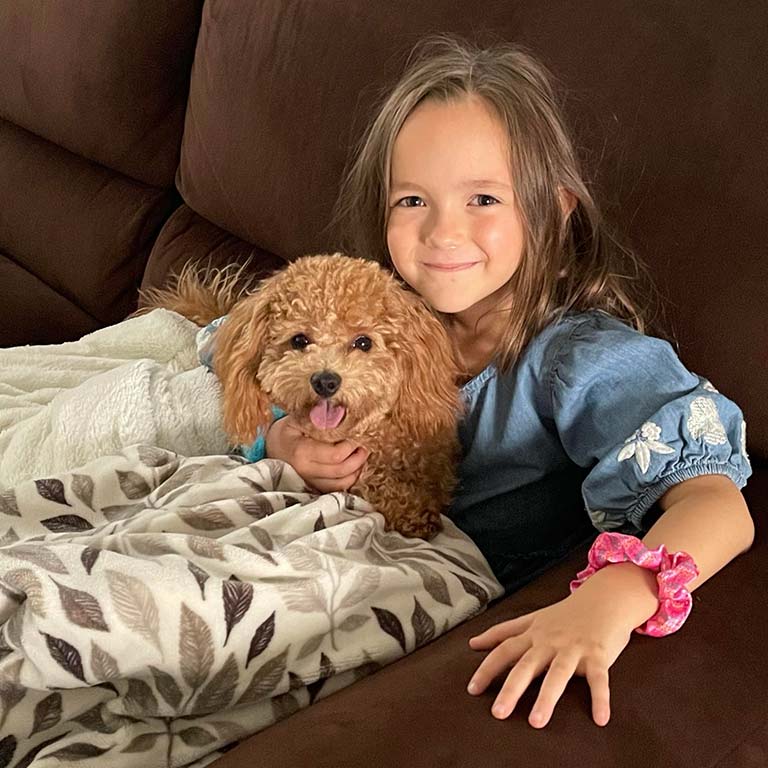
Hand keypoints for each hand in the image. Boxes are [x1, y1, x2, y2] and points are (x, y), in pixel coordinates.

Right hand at [265, 415, 368, 492]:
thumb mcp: (298, 418)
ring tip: (361, 455)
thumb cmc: (288, 430)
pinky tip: (354, 466)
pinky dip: (349, 479)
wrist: (273, 447)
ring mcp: (309, 483)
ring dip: (357, 470)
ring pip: (342, 483)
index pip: (336, 454)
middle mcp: (305, 471)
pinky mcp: (314, 488)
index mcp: (301, 452)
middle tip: (364, 444)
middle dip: (358, 457)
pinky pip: (337, 489)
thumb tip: (340, 412)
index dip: (351, 445)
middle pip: (342, 470)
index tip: (357, 435)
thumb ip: (318, 416)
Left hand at [466, 582, 638, 728]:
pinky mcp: (598, 655)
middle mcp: (550, 641)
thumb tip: (473, 643)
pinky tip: (600, 719)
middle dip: (511, 689)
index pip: (504, 650)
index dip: (487, 668)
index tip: (472, 690)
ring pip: (558, 673)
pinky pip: (599, 679)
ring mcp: (574, 648)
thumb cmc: (565, 614)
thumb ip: (503, 632)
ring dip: (547, 698)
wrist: (604, 598)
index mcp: (533, 634)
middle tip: (498, 713)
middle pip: (527, 665)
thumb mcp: (532, 619)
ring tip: (536, 722)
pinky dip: (600, 698)